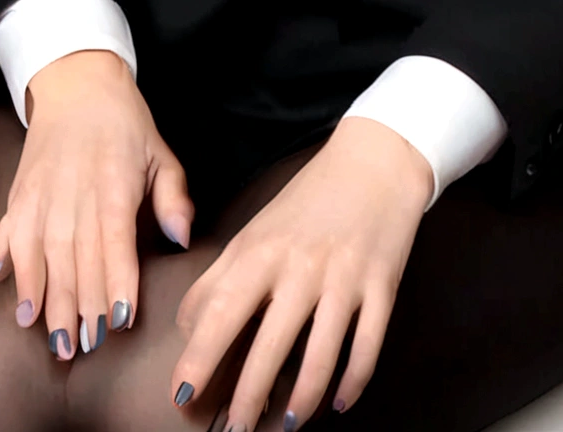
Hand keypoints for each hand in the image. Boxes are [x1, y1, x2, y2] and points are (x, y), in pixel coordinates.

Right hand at [0, 49, 192, 358]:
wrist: (76, 81)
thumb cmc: (124, 122)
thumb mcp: (160, 151)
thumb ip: (174, 196)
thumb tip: (182, 237)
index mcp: (113, 184)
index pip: (115, 242)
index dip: (116, 283)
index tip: (119, 321)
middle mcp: (74, 192)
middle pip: (76, 258)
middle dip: (79, 307)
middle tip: (81, 350)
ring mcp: (42, 194)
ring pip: (43, 255)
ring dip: (47, 299)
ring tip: (52, 339)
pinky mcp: (19, 194)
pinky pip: (10, 237)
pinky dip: (11, 270)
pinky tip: (15, 302)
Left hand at [170, 115, 433, 426]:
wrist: (375, 158)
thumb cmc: (308, 199)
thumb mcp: (256, 230)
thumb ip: (220, 275)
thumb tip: (187, 326)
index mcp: (262, 249)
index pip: (221, 311)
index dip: (199, 357)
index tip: (181, 394)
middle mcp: (301, 265)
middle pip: (270, 344)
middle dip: (248, 397)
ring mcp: (344, 277)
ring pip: (322, 355)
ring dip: (302, 400)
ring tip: (285, 426)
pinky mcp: (382, 285)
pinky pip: (367, 346)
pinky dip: (353, 381)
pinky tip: (339, 403)